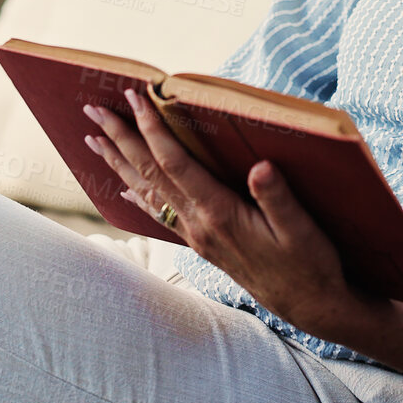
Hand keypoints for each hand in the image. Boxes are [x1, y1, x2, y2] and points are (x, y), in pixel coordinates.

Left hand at [83, 88, 380, 337]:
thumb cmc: (309, 263)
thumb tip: (261, 166)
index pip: (175, 164)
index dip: (153, 129)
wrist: (309, 305)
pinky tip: (125, 188)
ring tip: (94, 139)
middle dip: (120, 139)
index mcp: (220, 213)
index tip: (136, 97)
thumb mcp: (302, 229)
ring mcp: (196, 235)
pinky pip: (159, 213)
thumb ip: (277, 198)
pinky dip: (138, 195)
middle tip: (93, 108)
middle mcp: (199, 225)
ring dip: (119, 163)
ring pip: (147, 192)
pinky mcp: (201, 243)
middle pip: (149, 174)